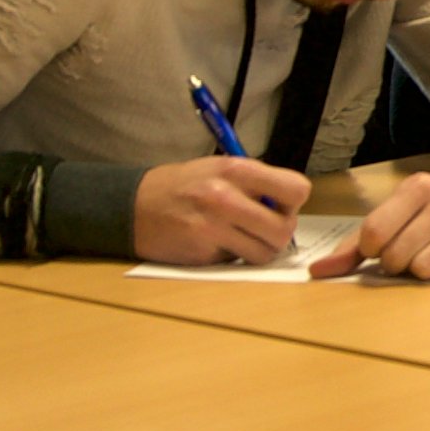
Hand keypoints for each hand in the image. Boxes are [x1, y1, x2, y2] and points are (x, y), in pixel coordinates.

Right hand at [133, 157, 311, 265]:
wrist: (131, 205)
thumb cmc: (184, 186)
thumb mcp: (222, 168)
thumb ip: (258, 183)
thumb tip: (290, 206)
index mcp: (237, 170)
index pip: (297, 190)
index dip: (293, 203)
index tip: (280, 206)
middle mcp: (225, 197)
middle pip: (284, 229)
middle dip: (279, 234)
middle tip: (264, 229)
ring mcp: (211, 227)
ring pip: (265, 252)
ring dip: (259, 250)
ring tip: (242, 238)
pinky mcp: (200, 252)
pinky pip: (236, 262)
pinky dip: (232, 257)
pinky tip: (215, 243)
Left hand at [307, 172, 429, 281]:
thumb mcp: (400, 211)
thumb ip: (356, 242)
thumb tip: (317, 271)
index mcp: (419, 187)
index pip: (374, 232)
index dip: (372, 250)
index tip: (382, 247)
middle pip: (398, 256)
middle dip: (397, 262)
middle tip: (411, 252)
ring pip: (425, 269)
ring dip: (424, 270)